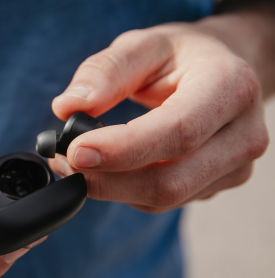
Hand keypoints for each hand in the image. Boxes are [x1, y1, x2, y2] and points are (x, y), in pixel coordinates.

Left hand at [50, 18, 269, 212]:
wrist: (219, 73)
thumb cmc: (180, 58)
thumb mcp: (142, 46)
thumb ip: (105, 72)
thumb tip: (67, 107)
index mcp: (229, 88)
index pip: (177, 132)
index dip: (122, 149)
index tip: (76, 151)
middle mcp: (243, 134)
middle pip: (170, 180)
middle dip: (107, 179)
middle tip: (64, 163)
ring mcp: (234, 167)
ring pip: (163, 198)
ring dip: (110, 188)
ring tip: (75, 163)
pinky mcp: (217, 186)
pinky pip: (163, 201)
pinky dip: (124, 191)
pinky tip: (104, 171)